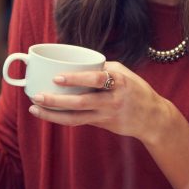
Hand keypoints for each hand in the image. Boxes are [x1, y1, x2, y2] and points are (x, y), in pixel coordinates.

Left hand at [27, 61, 173, 143]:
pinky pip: (79, 122)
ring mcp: (107, 115)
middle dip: (56, 100)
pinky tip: (47, 114)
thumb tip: (76, 63)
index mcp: (119, 82)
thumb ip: (102, 68)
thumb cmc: (136, 89)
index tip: (57, 77)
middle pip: (81, 103)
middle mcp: (113, 100)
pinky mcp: (102, 125)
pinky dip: (61, 118)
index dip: (76, 79)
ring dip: (53, 114)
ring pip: (76, 118)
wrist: (152, 118)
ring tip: (35, 108)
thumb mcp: (124, 73)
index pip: (96, 80)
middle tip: (37, 96)